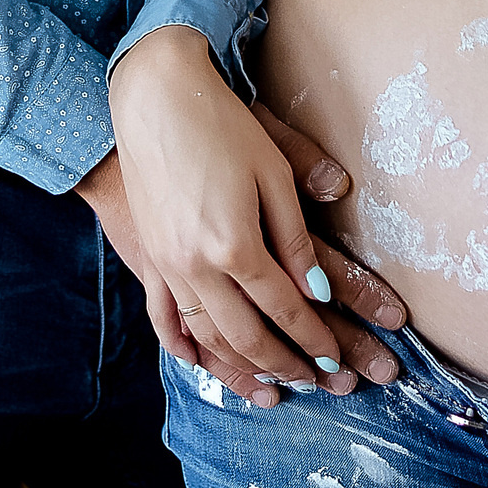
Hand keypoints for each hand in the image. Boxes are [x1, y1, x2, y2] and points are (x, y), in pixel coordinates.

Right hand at [106, 25, 405, 404]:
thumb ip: (294, 238)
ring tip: (273, 388)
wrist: (153, 99)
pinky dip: (188, 348)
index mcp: (236, 245)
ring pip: (209, 338)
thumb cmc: (221, 126)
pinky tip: (206, 365)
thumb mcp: (271, 173)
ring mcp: (168, 267)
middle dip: (288, 365)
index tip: (338, 361)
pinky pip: (166, 319)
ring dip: (244, 367)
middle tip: (319, 383)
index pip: (286, 309)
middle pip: (249, 336)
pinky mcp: (150, 259)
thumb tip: (316, 292)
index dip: (316, 340)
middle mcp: (198, 267)